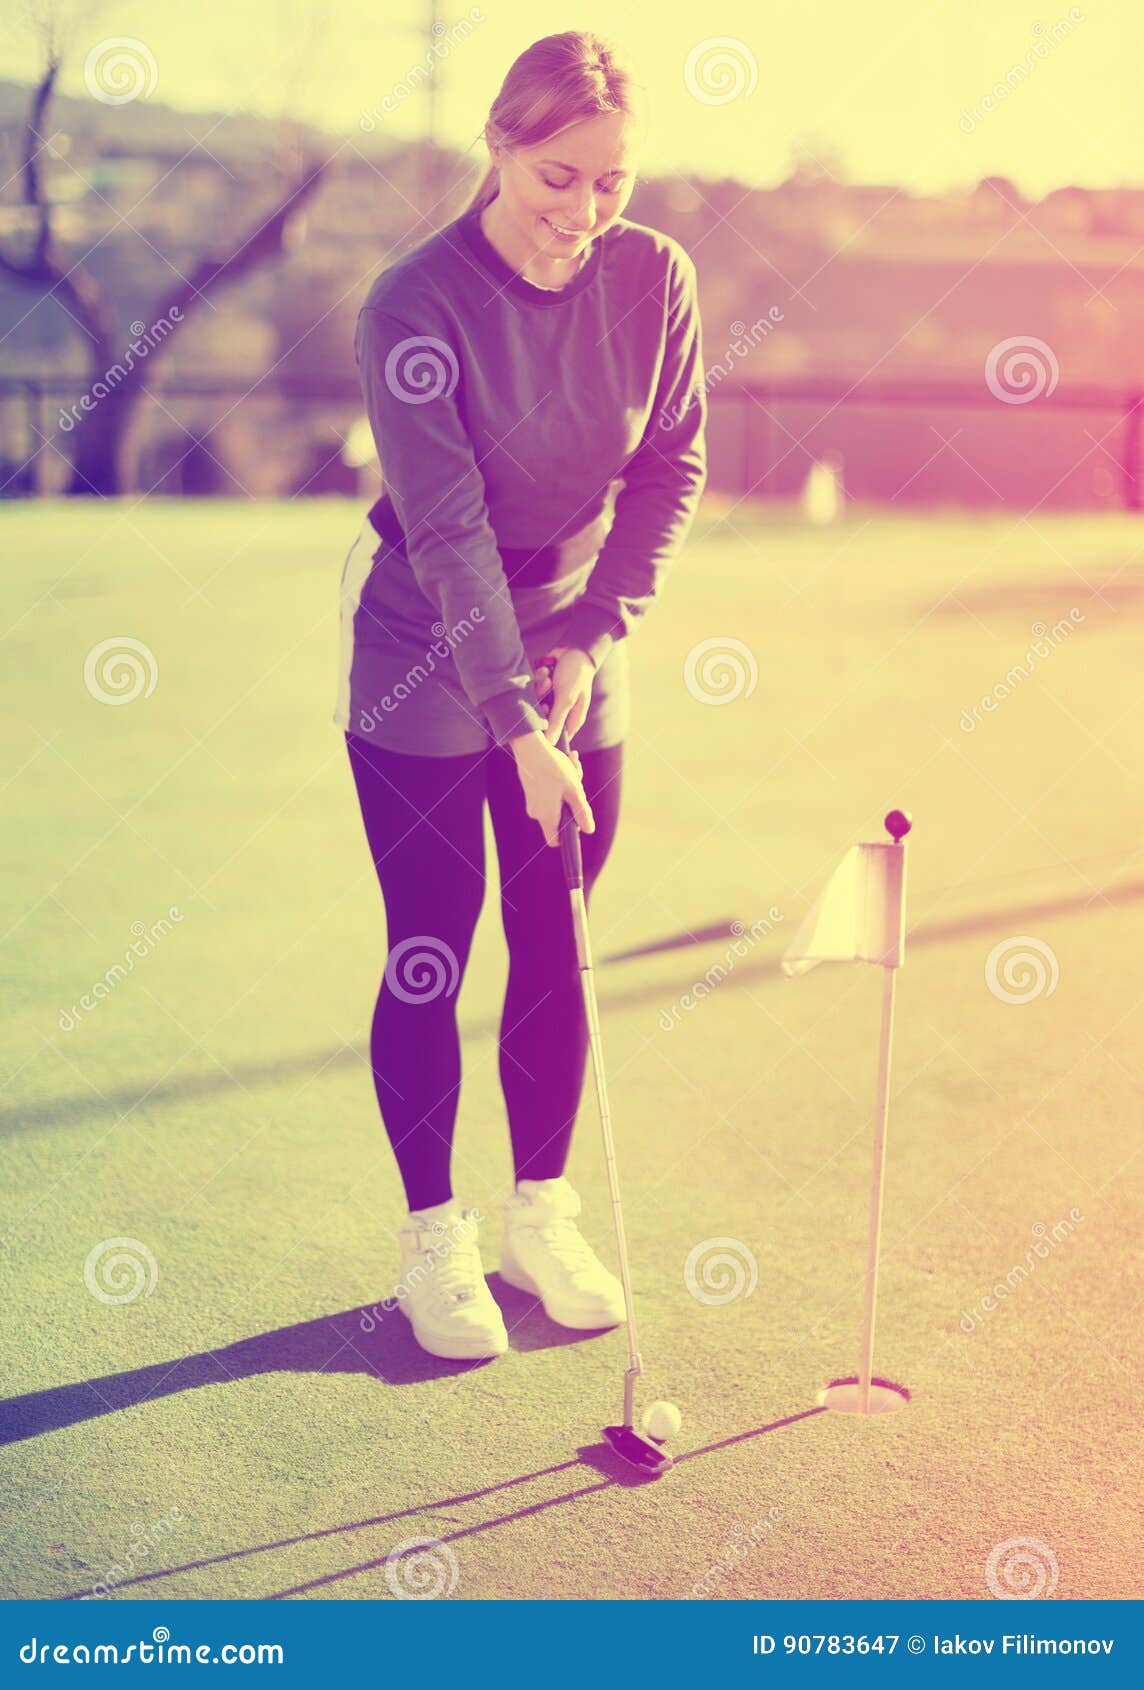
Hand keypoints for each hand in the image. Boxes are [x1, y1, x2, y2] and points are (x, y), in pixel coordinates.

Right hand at [510, 731, 594, 847]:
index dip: (568, 834)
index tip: (577, 820)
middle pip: (559, 817)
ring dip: (569, 786)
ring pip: (557, 801)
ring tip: (572, 765)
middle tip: (578, 780)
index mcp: (546, 816)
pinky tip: (565, 761)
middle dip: (573, 801)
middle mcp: (536, 812)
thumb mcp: (574, 790)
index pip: (555, 840)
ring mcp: (532, 801)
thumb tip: (589, 829)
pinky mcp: (531, 789)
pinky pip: (549, 792)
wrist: (529, 746)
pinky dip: (560, 780)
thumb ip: (582, 812)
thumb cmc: (553, 768)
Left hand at [531, 645, 594, 746]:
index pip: (556, 736)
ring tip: (548, 677)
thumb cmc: (575, 675)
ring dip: (540, 689)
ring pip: (536, 703)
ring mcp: (552, 699)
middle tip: (545, 700)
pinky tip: (546, 671)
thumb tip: (549, 743)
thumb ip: (556, 721)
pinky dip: (538, 679)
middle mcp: (561, 711)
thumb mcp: (566, 699)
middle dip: (540, 706)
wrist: (573, 648)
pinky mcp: (544, 688)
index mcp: (572, 719)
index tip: (536, 726)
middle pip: (542, 719)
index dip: (544, 733)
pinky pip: (534, 689)